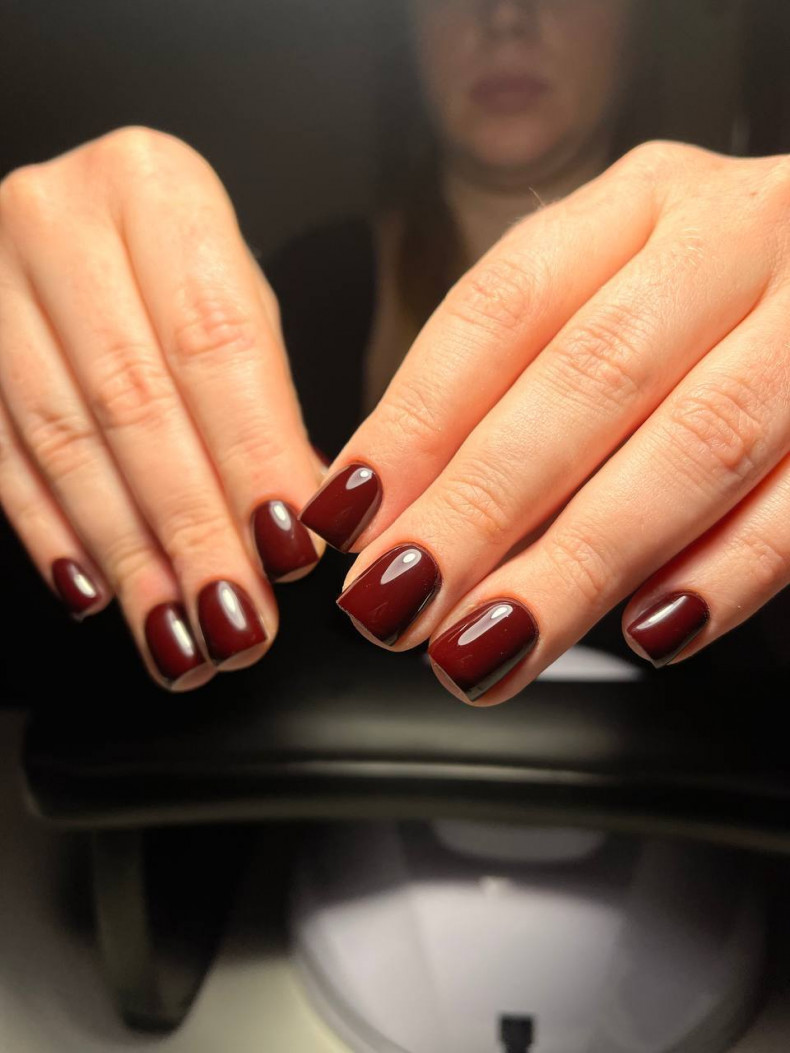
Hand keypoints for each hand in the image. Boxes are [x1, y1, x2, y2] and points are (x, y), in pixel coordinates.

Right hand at [0, 126, 323, 689]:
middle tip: (235, 620)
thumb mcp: (234, 298)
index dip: (253, 455)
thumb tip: (300, 522)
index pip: (215, 342)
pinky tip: (94, 590)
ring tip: (175, 631)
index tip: (289, 549)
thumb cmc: (171, 268)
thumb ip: (262, 397)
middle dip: (191, 527)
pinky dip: (51, 531)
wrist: (69, 234)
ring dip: (125, 551)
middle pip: (135, 400)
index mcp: (154, 187)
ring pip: (62, 438)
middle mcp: (59, 220)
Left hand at [301, 142, 789, 703]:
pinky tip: (649, 632)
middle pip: (591, 375)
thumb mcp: (608, 301)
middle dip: (482, 504)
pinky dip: (726, 573)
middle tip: (399, 601)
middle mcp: (733, 240)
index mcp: (641, 204)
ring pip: (698, 443)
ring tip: (489, 644)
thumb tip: (390, 510)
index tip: (351, 515)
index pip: (504, 306)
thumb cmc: (704, 305)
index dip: (418, 417)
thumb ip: (514, 388)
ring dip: (579, 561)